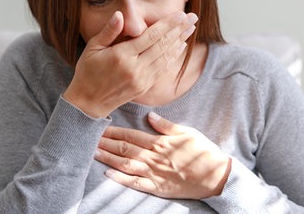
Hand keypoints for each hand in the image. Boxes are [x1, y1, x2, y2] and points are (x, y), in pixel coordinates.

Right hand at [63, 11, 197, 117]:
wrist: (88, 103)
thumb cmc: (88, 72)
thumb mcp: (93, 48)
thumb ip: (108, 31)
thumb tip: (120, 14)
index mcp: (122, 56)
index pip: (150, 36)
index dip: (167, 24)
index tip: (180, 14)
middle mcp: (135, 68)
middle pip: (163, 45)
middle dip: (179, 29)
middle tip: (193, 17)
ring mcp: (142, 78)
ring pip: (166, 57)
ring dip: (180, 41)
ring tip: (191, 28)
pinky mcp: (145, 86)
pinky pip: (163, 68)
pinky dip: (173, 56)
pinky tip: (181, 46)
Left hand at [95, 112, 230, 198]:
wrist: (215, 176)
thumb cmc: (203, 152)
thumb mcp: (188, 133)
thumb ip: (167, 126)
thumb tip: (150, 116)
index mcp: (160, 143)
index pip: (131, 135)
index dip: (114, 131)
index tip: (99, 126)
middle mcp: (154, 157)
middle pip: (125, 148)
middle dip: (105, 142)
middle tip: (88, 138)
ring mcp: (154, 173)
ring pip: (126, 164)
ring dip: (108, 157)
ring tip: (93, 152)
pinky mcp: (157, 187)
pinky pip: (135, 183)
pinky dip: (121, 178)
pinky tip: (108, 173)